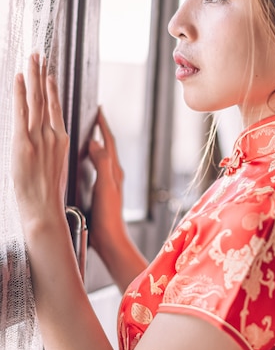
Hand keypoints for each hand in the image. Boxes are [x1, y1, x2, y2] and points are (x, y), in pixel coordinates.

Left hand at [12, 54, 68, 229]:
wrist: (44, 210)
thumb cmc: (48, 193)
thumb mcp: (54, 167)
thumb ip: (50, 148)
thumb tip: (46, 138)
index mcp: (61, 140)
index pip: (56, 107)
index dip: (51, 87)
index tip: (49, 72)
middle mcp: (52, 135)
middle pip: (47, 98)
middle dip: (42, 74)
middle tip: (39, 54)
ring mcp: (39, 138)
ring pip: (36, 100)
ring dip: (32, 76)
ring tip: (31, 59)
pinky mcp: (24, 143)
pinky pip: (22, 112)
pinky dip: (20, 94)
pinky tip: (19, 79)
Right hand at [88, 108, 125, 256]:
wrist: (110, 239)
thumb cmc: (108, 215)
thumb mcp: (104, 186)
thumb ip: (101, 164)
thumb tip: (95, 143)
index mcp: (115, 171)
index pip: (109, 142)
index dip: (103, 125)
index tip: (98, 110)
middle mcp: (113, 175)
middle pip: (107, 146)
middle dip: (100, 131)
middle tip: (93, 117)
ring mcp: (108, 183)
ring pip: (102, 157)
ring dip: (96, 144)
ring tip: (87, 134)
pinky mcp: (102, 192)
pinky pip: (97, 169)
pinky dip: (91, 160)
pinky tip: (84, 163)